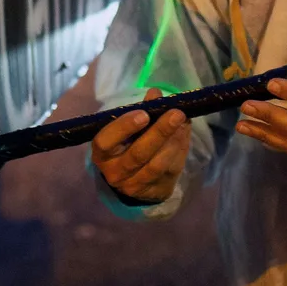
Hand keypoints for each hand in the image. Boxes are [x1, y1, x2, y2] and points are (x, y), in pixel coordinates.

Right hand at [91, 88, 191, 204]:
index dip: (123, 127)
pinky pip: (171, 170)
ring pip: (157, 165)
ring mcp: (135, 185)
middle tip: (176, 113)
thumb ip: (142, 110)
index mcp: (102, 153)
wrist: (134, 181)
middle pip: (138, 154)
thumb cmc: (127, 145)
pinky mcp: (156, 192)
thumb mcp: (128, 129)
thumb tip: (156, 93)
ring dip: (174, 141)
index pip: (105, 141)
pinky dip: (180, 150)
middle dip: (159, 132)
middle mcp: (115, 172)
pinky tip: (185, 133)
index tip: (143, 113)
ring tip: (183, 121)